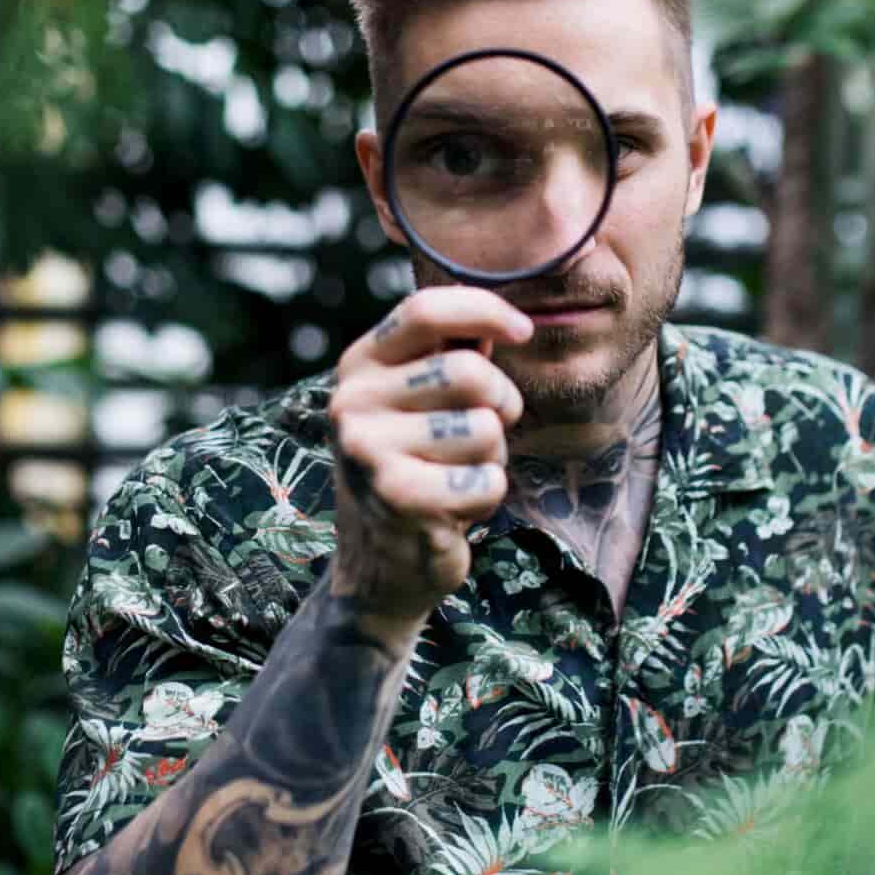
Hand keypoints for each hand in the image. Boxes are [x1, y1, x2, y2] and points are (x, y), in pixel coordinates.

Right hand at [326, 287, 530, 635]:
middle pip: (470, 372)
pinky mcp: (398, 498)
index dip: (486, 310)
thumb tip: (504, 319)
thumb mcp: (418, 403)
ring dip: (491, 456)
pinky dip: (487, 496)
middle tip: (484, 433)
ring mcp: (369, 451)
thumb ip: (450, 355)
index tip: (523, 332)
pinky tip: (455, 508)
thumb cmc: (416, 468)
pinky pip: (487, 479)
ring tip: (458, 474)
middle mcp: (352, 402)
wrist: (379, 566)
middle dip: (500, 404)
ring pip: (484, 429)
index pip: (425, 309)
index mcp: (359, 366)